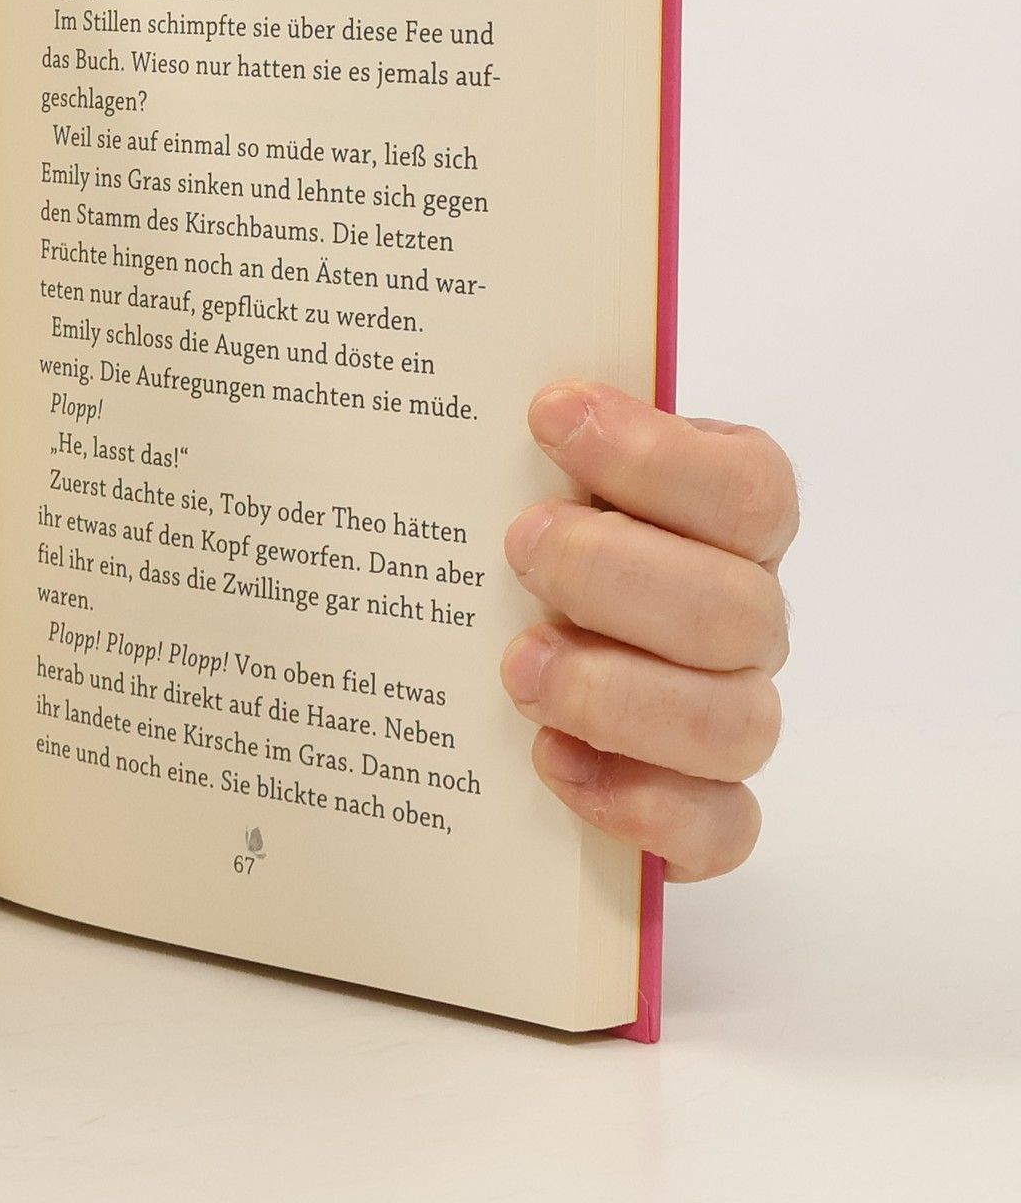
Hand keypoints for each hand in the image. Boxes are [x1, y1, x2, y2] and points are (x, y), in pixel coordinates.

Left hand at [501, 381, 795, 880]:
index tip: (549, 416)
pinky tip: (552, 762)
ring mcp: (726, 717)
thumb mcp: (510, 473)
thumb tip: (456, 373)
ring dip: (619, 695)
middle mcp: (741, 619)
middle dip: (618, 575)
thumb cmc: (512, 542)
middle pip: (740, 610)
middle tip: (519, 547)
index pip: (747, 487)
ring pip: (737, 724)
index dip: (657, 455)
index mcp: (721, 522)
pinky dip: (644, 806)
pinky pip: (720, 829)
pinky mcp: (699, 810)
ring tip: (518, 667)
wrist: (490, 667)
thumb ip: (514, 437)